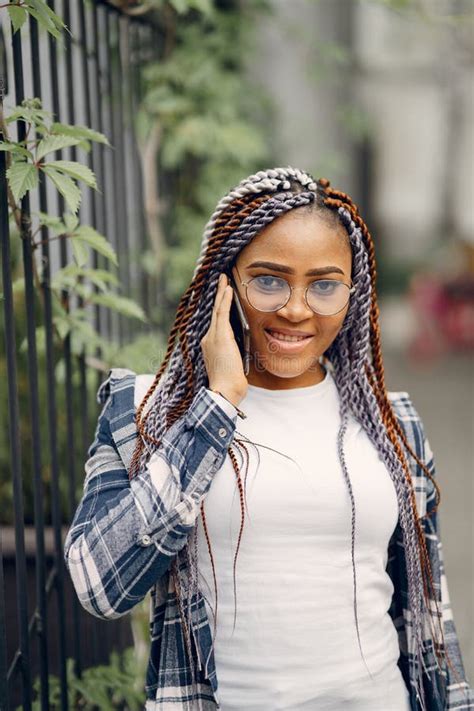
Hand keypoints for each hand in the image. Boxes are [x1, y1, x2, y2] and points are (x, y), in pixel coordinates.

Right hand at [200, 273, 247, 406]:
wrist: (224, 391)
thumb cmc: (230, 383)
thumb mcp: (233, 364)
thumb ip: (235, 352)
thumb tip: (242, 346)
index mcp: (210, 345)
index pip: (215, 322)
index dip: (218, 308)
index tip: (221, 296)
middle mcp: (208, 338)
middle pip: (214, 312)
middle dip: (217, 295)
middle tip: (220, 280)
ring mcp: (212, 336)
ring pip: (217, 309)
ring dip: (221, 292)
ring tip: (224, 279)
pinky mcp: (220, 336)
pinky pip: (222, 313)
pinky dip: (225, 299)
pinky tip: (228, 289)